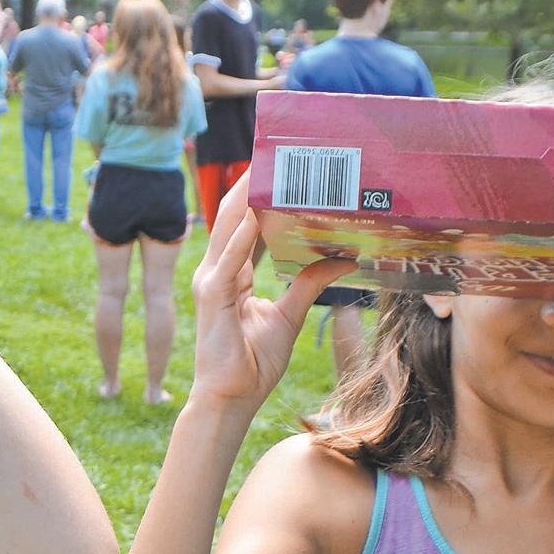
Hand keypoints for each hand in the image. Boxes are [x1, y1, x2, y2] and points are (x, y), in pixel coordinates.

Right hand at [187, 177, 350, 406]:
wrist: (231, 399)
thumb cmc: (253, 363)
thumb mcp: (289, 315)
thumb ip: (309, 283)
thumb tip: (343, 256)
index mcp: (232, 274)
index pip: (245, 226)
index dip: (260, 196)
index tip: (279, 169)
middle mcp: (217, 271)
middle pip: (233, 218)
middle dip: (250, 185)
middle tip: (274, 154)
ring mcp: (210, 282)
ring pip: (227, 230)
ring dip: (244, 199)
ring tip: (263, 170)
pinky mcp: (211, 298)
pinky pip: (228, 261)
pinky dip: (240, 237)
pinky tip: (254, 218)